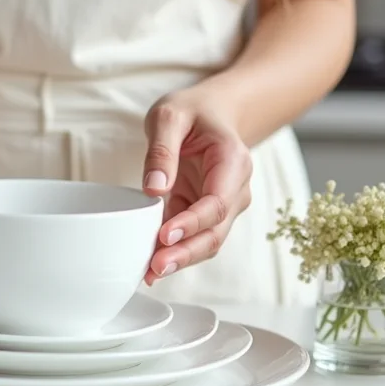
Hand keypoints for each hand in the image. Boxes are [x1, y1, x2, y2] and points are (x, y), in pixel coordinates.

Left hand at [141, 95, 252, 284]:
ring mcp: (221, 205)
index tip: (165, 235)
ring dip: (180, 259)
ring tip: (150, 274)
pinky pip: (191, 237)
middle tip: (156, 267)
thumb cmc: (193, 112)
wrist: (211, 113)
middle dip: (186, 253)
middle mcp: (234, 189)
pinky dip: (173, 251)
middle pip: (215, 231)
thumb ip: (162, 150)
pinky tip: (151, 265)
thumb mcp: (170, 116)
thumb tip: (153, 187)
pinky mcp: (202, 213)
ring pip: (206, 241)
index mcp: (232, 162)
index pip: (217, 202)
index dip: (193, 223)